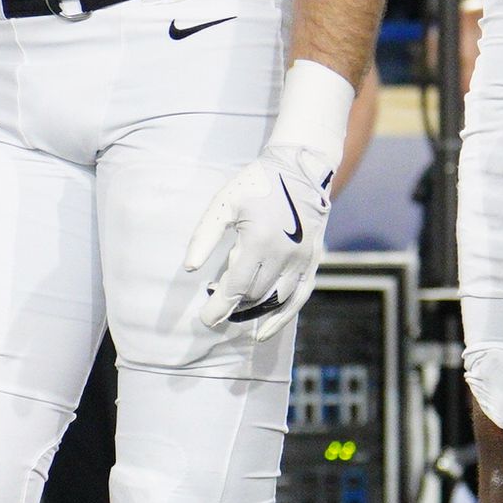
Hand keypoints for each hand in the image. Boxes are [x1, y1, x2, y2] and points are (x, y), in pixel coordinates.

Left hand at [179, 65, 342, 333]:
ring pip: (275, 300)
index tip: (205, 320)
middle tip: (214, 302)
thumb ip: (205, 236)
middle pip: (254, 295)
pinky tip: (264, 332)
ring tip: (234, 316)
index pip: (236, 287)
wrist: (298, 171)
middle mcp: (283, 255)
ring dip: (254, 312)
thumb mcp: (224, 204)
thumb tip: (190, 269)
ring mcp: (302, 261)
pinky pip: (299, 298)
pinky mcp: (313, 262)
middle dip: (233, 305)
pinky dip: (282, 317)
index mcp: (258, 241)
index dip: (219, 306)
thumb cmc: (255, 186)